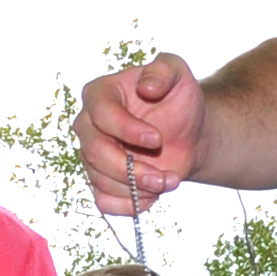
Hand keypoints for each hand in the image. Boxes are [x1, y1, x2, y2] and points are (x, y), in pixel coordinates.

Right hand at [78, 54, 202, 212]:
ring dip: (137, 189)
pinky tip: (152, 196)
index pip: (102, 114)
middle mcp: (89, 125)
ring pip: (100, 180)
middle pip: (94, 152)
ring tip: (168, 182)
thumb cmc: (178, 100)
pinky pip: (104, 202)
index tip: (157, 139)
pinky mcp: (102, 180)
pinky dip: (130, 205)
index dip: (127, 130)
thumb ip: (163, 70)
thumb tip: (147, 87)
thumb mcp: (177, 73)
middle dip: (131, 169)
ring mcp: (92, 155)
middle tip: (164, 176)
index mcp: (100, 94)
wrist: (187, 133)